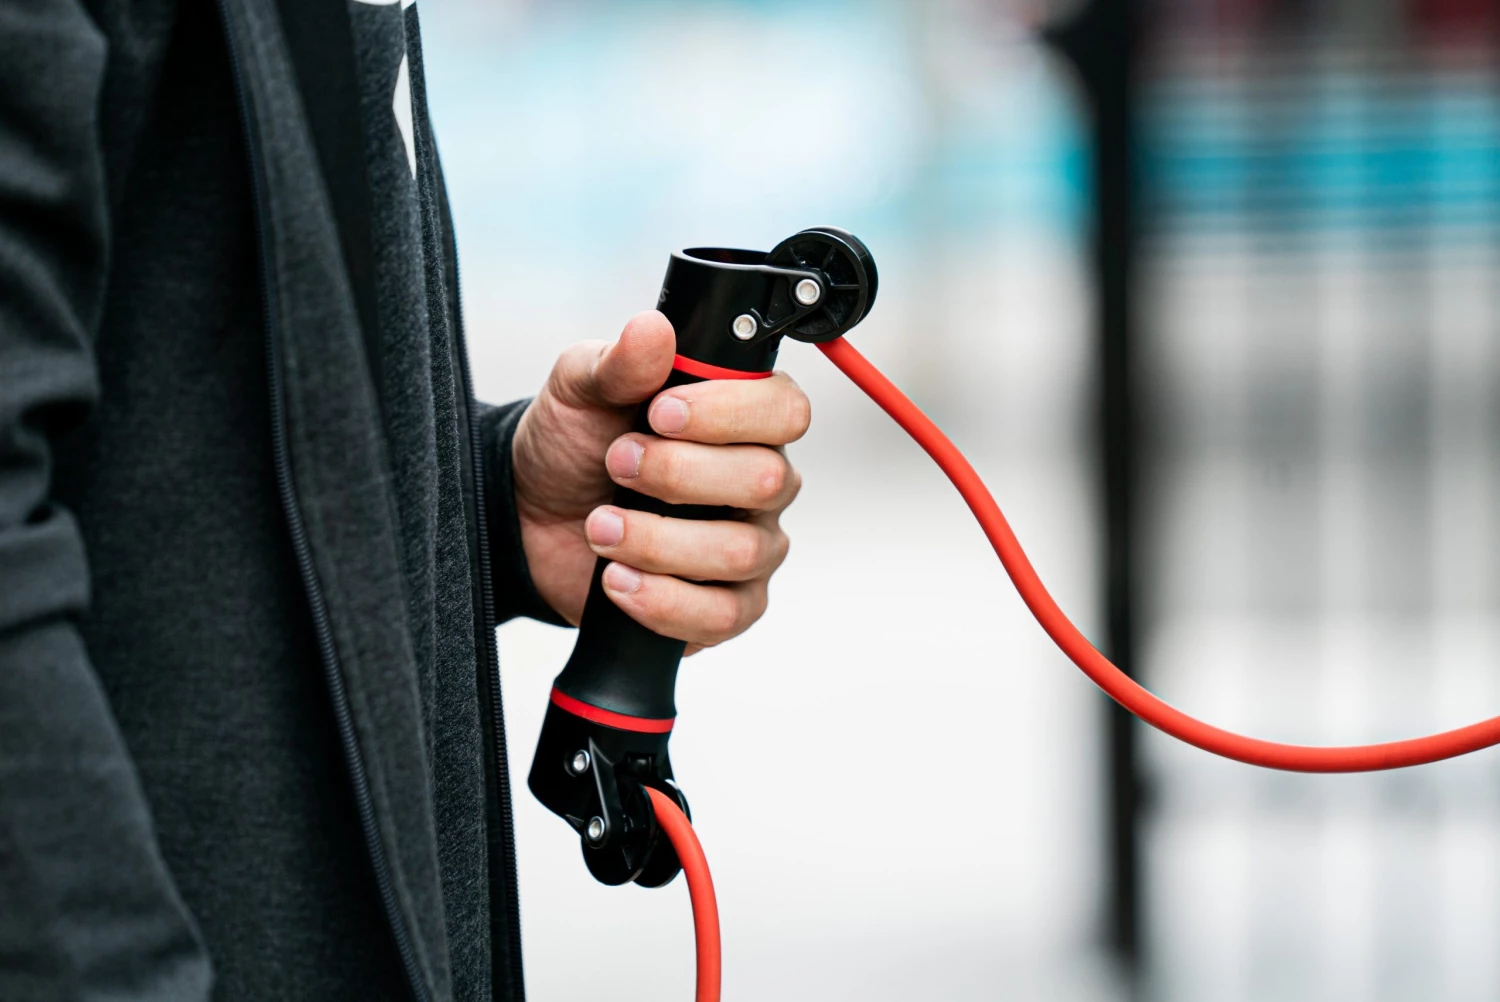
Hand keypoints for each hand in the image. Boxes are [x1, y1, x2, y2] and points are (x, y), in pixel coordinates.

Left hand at [511, 310, 810, 653]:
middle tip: (616, 464)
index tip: (661, 412)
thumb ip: (618, 361)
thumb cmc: (573, 445)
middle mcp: (759, 484)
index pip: (784, 411)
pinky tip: (618, 581)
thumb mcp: (580, 388)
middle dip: (681, 474)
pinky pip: (721, 616)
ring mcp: (748, 548)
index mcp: (743, 419)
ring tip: (600, 527)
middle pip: (767, 481)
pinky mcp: (722, 608)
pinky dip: (663, 600)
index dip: (731, 413)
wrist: (528, 517)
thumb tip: (653, 329)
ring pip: (742, 552)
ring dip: (659, 540)